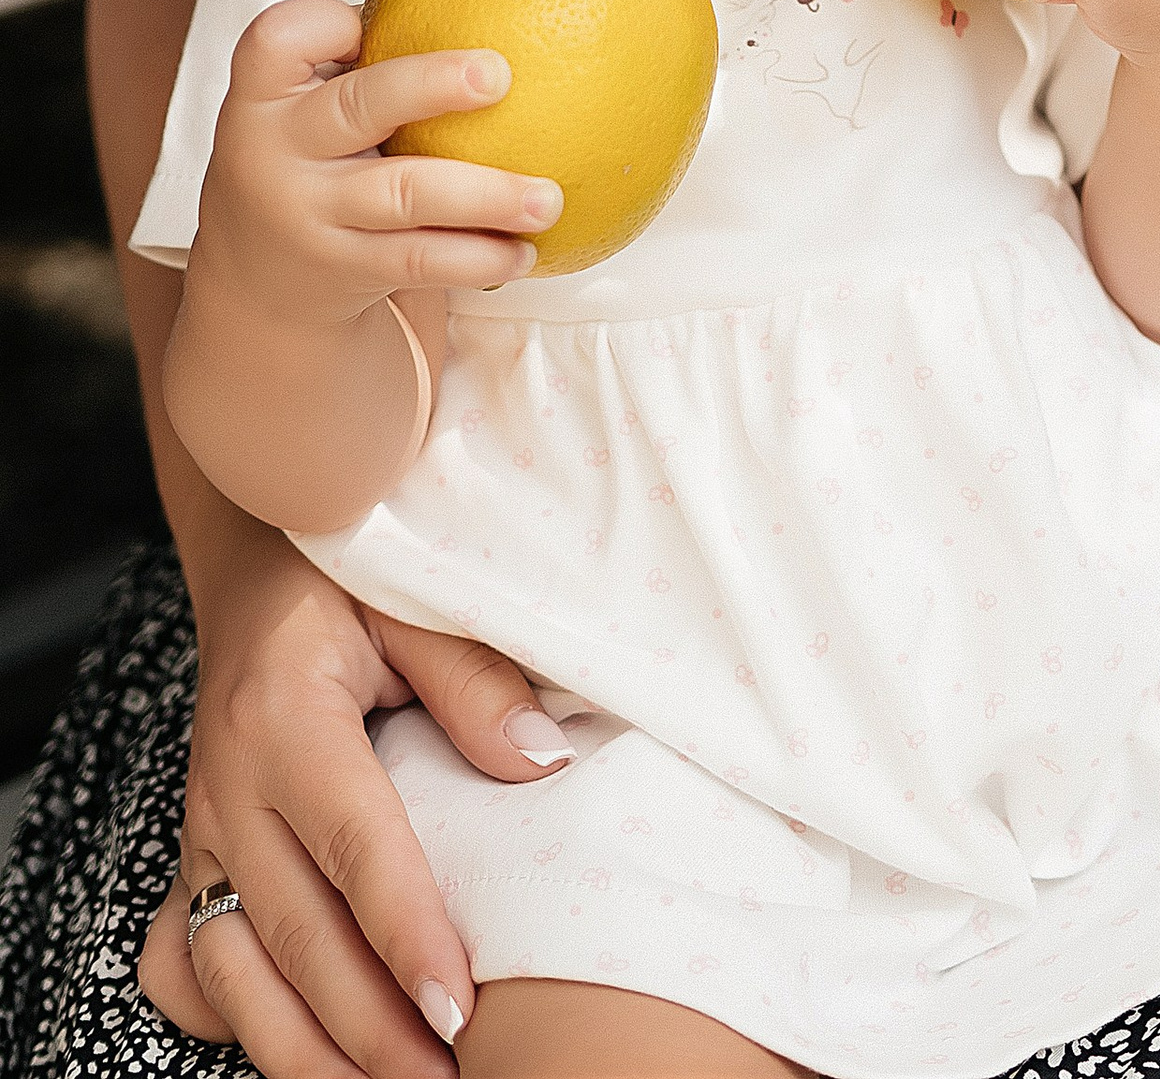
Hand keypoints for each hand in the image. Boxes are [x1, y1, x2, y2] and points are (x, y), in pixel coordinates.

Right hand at [136, 507, 574, 1074]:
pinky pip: (190, 965)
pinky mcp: (193, 857)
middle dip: (373, 1026)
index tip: (460, 1007)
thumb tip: (544, 764)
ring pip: (239, 971)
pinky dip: (239, 1021)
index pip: (354, 848)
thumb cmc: (352, 572)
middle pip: (299, 935)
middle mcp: (230, 787)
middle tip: (447, 1077)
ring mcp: (201, 830)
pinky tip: (303, 1049)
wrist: (259, 557)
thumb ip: (477, 680)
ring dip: (311, 1047)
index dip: (407, 935)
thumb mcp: (418, 599)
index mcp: (286, 716)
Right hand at [190, 0, 564, 323]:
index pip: (280, 38)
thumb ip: (366, 57)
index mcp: (262, 94)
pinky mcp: (342, 270)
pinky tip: (526, 250)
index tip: (376, 20)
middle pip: (357, 106)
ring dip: (485, 194)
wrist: (255, 281)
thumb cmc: (312, 155)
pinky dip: (477, 255)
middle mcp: (273, 151)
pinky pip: (418, 260)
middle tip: (501, 74)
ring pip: (403, 195)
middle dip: (429, 86)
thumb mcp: (306, 105)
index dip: (329, 23)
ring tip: (549, 195)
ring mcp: (307, 215)